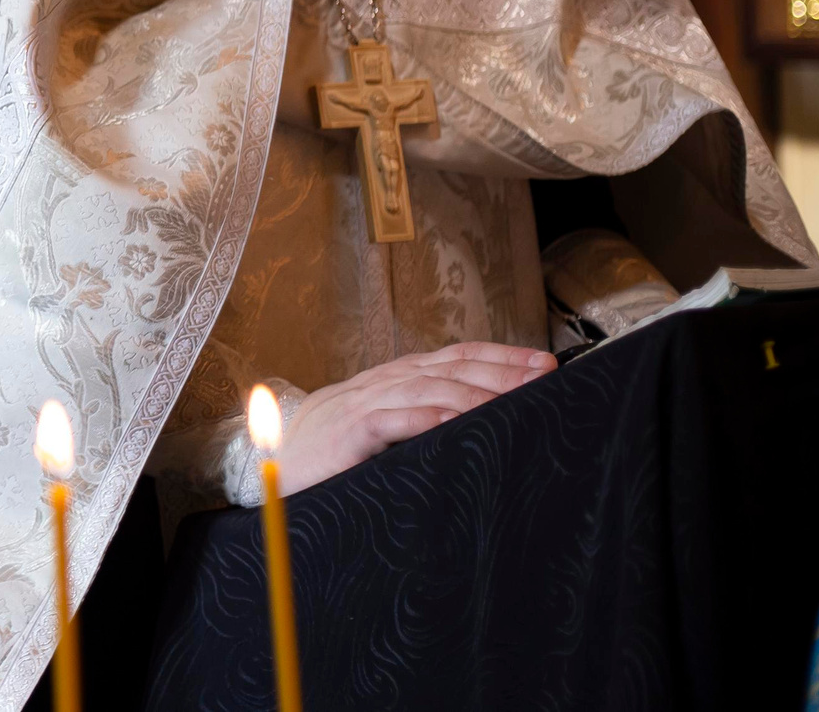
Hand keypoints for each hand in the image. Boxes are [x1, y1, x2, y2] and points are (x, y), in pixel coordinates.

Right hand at [281, 342, 554, 490]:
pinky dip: (422, 418)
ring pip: (427, 389)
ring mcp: (363, 404)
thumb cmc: (332, 451)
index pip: (455, 356)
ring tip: (514, 400)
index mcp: (394, 379)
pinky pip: (389, 420)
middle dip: (502, 372)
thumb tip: (479, 421)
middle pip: (450, 368)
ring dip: (474, 393)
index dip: (500, 356)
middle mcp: (383, 383)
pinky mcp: (347, 432)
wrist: (273, 464)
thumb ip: (419, 418)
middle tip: (545, 378)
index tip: (543, 363)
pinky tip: (453, 420)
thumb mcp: (382, 427)